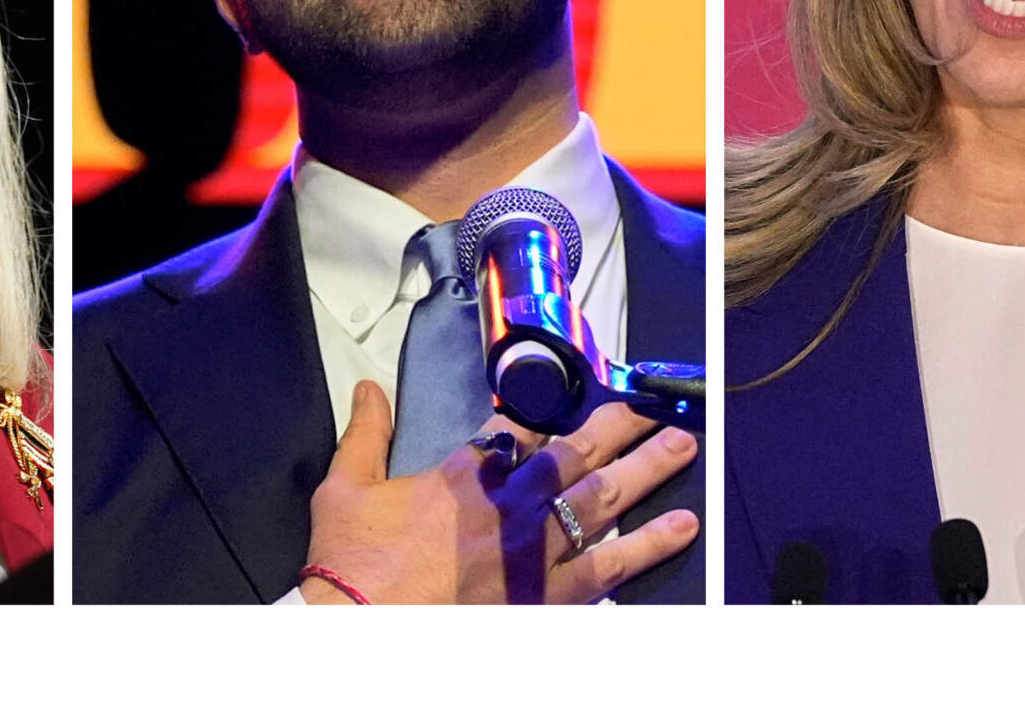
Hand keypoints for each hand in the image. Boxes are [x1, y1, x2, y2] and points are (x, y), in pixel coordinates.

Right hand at [300, 380, 698, 603]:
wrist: (358, 634)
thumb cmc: (351, 569)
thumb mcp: (344, 489)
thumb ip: (364, 434)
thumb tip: (369, 391)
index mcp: (462, 477)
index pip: (519, 430)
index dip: (553, 410)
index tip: (580, 396)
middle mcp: (508, 507)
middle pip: (576, 455)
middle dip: (619, 428)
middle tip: (654, 410)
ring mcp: (533, 553)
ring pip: (602, 501)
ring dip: (646, 470)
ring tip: (680, 448)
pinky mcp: (547, 599)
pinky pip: (610, 568)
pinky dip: (648, 547)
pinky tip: (678, 528)